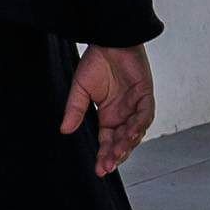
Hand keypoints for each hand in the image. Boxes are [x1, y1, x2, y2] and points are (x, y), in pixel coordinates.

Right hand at [59, 42, 156, 172]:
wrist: (109, 39)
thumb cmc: (96, 61)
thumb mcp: (80, 89)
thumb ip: (75, 110)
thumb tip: (64, 130)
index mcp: (108, 116)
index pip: (107, 142)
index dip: (104, 156)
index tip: (99, 170)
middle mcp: (123, 115)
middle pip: (122, 142)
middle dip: (115, 155)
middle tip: (107, 166)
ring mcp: (135, 106)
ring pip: (135, 132)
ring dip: (127, 144)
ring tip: (117, 154)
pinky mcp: (145, 95)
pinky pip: (145, 114)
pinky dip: (139, 125)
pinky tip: (131, 134)